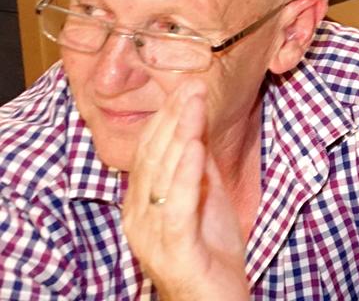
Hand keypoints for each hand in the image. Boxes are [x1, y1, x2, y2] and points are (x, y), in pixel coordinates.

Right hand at [121, 81, 249, 300]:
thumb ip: (196, 163)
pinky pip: (176, 208)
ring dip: (178, 137)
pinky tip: (193, 148)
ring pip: (161, 178)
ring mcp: (152, 235)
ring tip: (192, 105)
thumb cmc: (210, 250)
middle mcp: (138, 217)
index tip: (186, 83)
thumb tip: (196, 122)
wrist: (216, 300)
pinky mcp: (173, 250)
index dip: (166, 116)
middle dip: (173, 119)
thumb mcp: (205, 196)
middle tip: (192, 84)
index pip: (149, 151)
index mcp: (142, 202)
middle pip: (152, 158)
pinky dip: (184, 175)